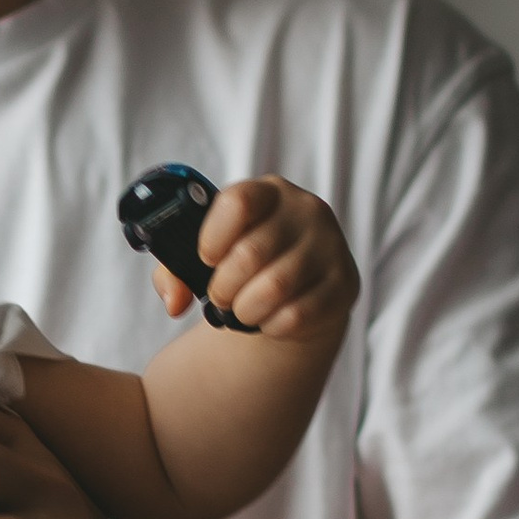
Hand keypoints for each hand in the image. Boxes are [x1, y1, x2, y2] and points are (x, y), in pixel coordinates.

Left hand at [155, 174, 357, 337]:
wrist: (296, 292)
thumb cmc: (242, 266)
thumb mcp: (204, 259)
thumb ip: (174, 273)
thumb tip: (175, 301)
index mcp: (267, 192)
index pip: (238, 201)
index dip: (213, 237)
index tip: (206, 259)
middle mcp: (305, 210)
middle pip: (251, 253)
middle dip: (224, 287)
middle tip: (220, 298)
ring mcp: (330, 244)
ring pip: (275, 287)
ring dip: (246, 310)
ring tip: (242, 311)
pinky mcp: (345, 282)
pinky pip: (298, 314)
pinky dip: (273, 326)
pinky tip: (269, 321)